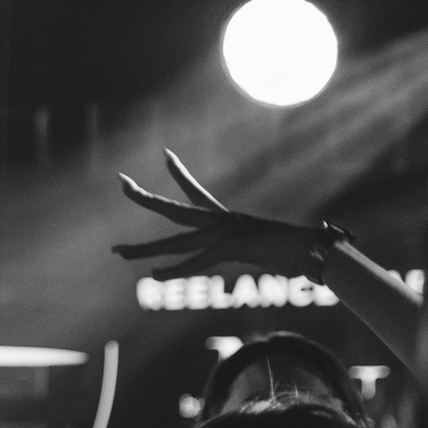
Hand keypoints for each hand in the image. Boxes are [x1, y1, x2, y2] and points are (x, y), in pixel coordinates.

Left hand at [113, 150, 318, 278]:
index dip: (179, 173)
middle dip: (145, 199)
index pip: (195, 191)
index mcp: (225, 217)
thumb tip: (243, 247)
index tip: (165, 154)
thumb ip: (244, 246)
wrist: (310, 248)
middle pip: (173, 210)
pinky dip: (175, 271)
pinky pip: (195, 262)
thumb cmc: (292, 247)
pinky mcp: (228, 249)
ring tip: (117, 252)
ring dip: (144, 250)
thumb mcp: (259, 244)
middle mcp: (219, 221)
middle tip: (122, 183)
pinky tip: (154, 273)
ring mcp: (222, 235)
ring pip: (174, 242)